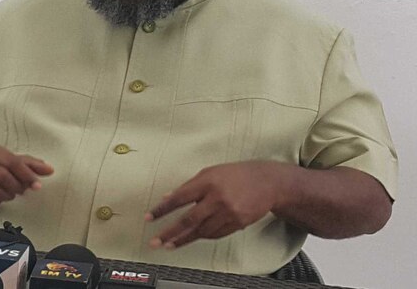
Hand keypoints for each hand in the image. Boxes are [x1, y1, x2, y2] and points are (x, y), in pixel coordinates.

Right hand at [0, 145, 53, 208]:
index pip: (13, 162)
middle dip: (17, 187)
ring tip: (10, 193)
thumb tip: (50, 170)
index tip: (38, 185)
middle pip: (3, 177)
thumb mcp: (13, 161)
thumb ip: (32, 165)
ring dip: (8, 195)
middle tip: (22, 190)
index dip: (27, 175)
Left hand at [145, 161, 286, 248]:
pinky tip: (191, 238)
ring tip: (169, 245)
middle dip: (169, 233)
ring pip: (201, 231)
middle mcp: (217, 198)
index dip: (162, 209)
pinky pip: (214, 234)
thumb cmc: (237, 174)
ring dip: (183, 239)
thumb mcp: (211, 172)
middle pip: (188, 220)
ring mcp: (228, 213)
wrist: (268, 182)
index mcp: (208, 181)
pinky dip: (201, 236)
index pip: (179, 197)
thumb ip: (189, 185)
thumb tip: (168, 197)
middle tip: (155, 241)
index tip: (149, 218)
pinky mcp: (237, 223)